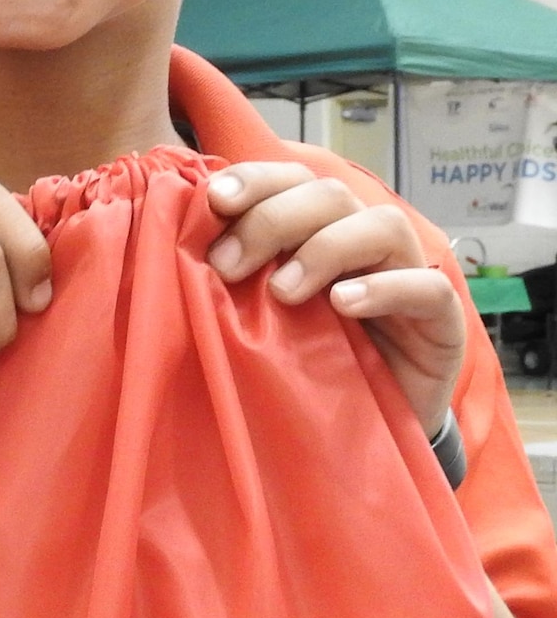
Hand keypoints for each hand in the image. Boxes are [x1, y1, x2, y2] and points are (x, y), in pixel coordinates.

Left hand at [207, 163, 463, 437]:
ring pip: (381, 226)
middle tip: (228, 266)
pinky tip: (344, 304)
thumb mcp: (257, 322)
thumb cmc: (300, 370)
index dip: (257, 180)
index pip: (293, 181)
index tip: (215, 200)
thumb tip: (177, 250)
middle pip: (330, 196)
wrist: (356, 437)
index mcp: (318, 232)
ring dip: (324, 248)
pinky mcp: (440, 323)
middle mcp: (364, 244)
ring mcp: (407, 278)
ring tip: (282, 292)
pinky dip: (384, 288)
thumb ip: (232, 282)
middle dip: (273, 219)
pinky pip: (427, 288)